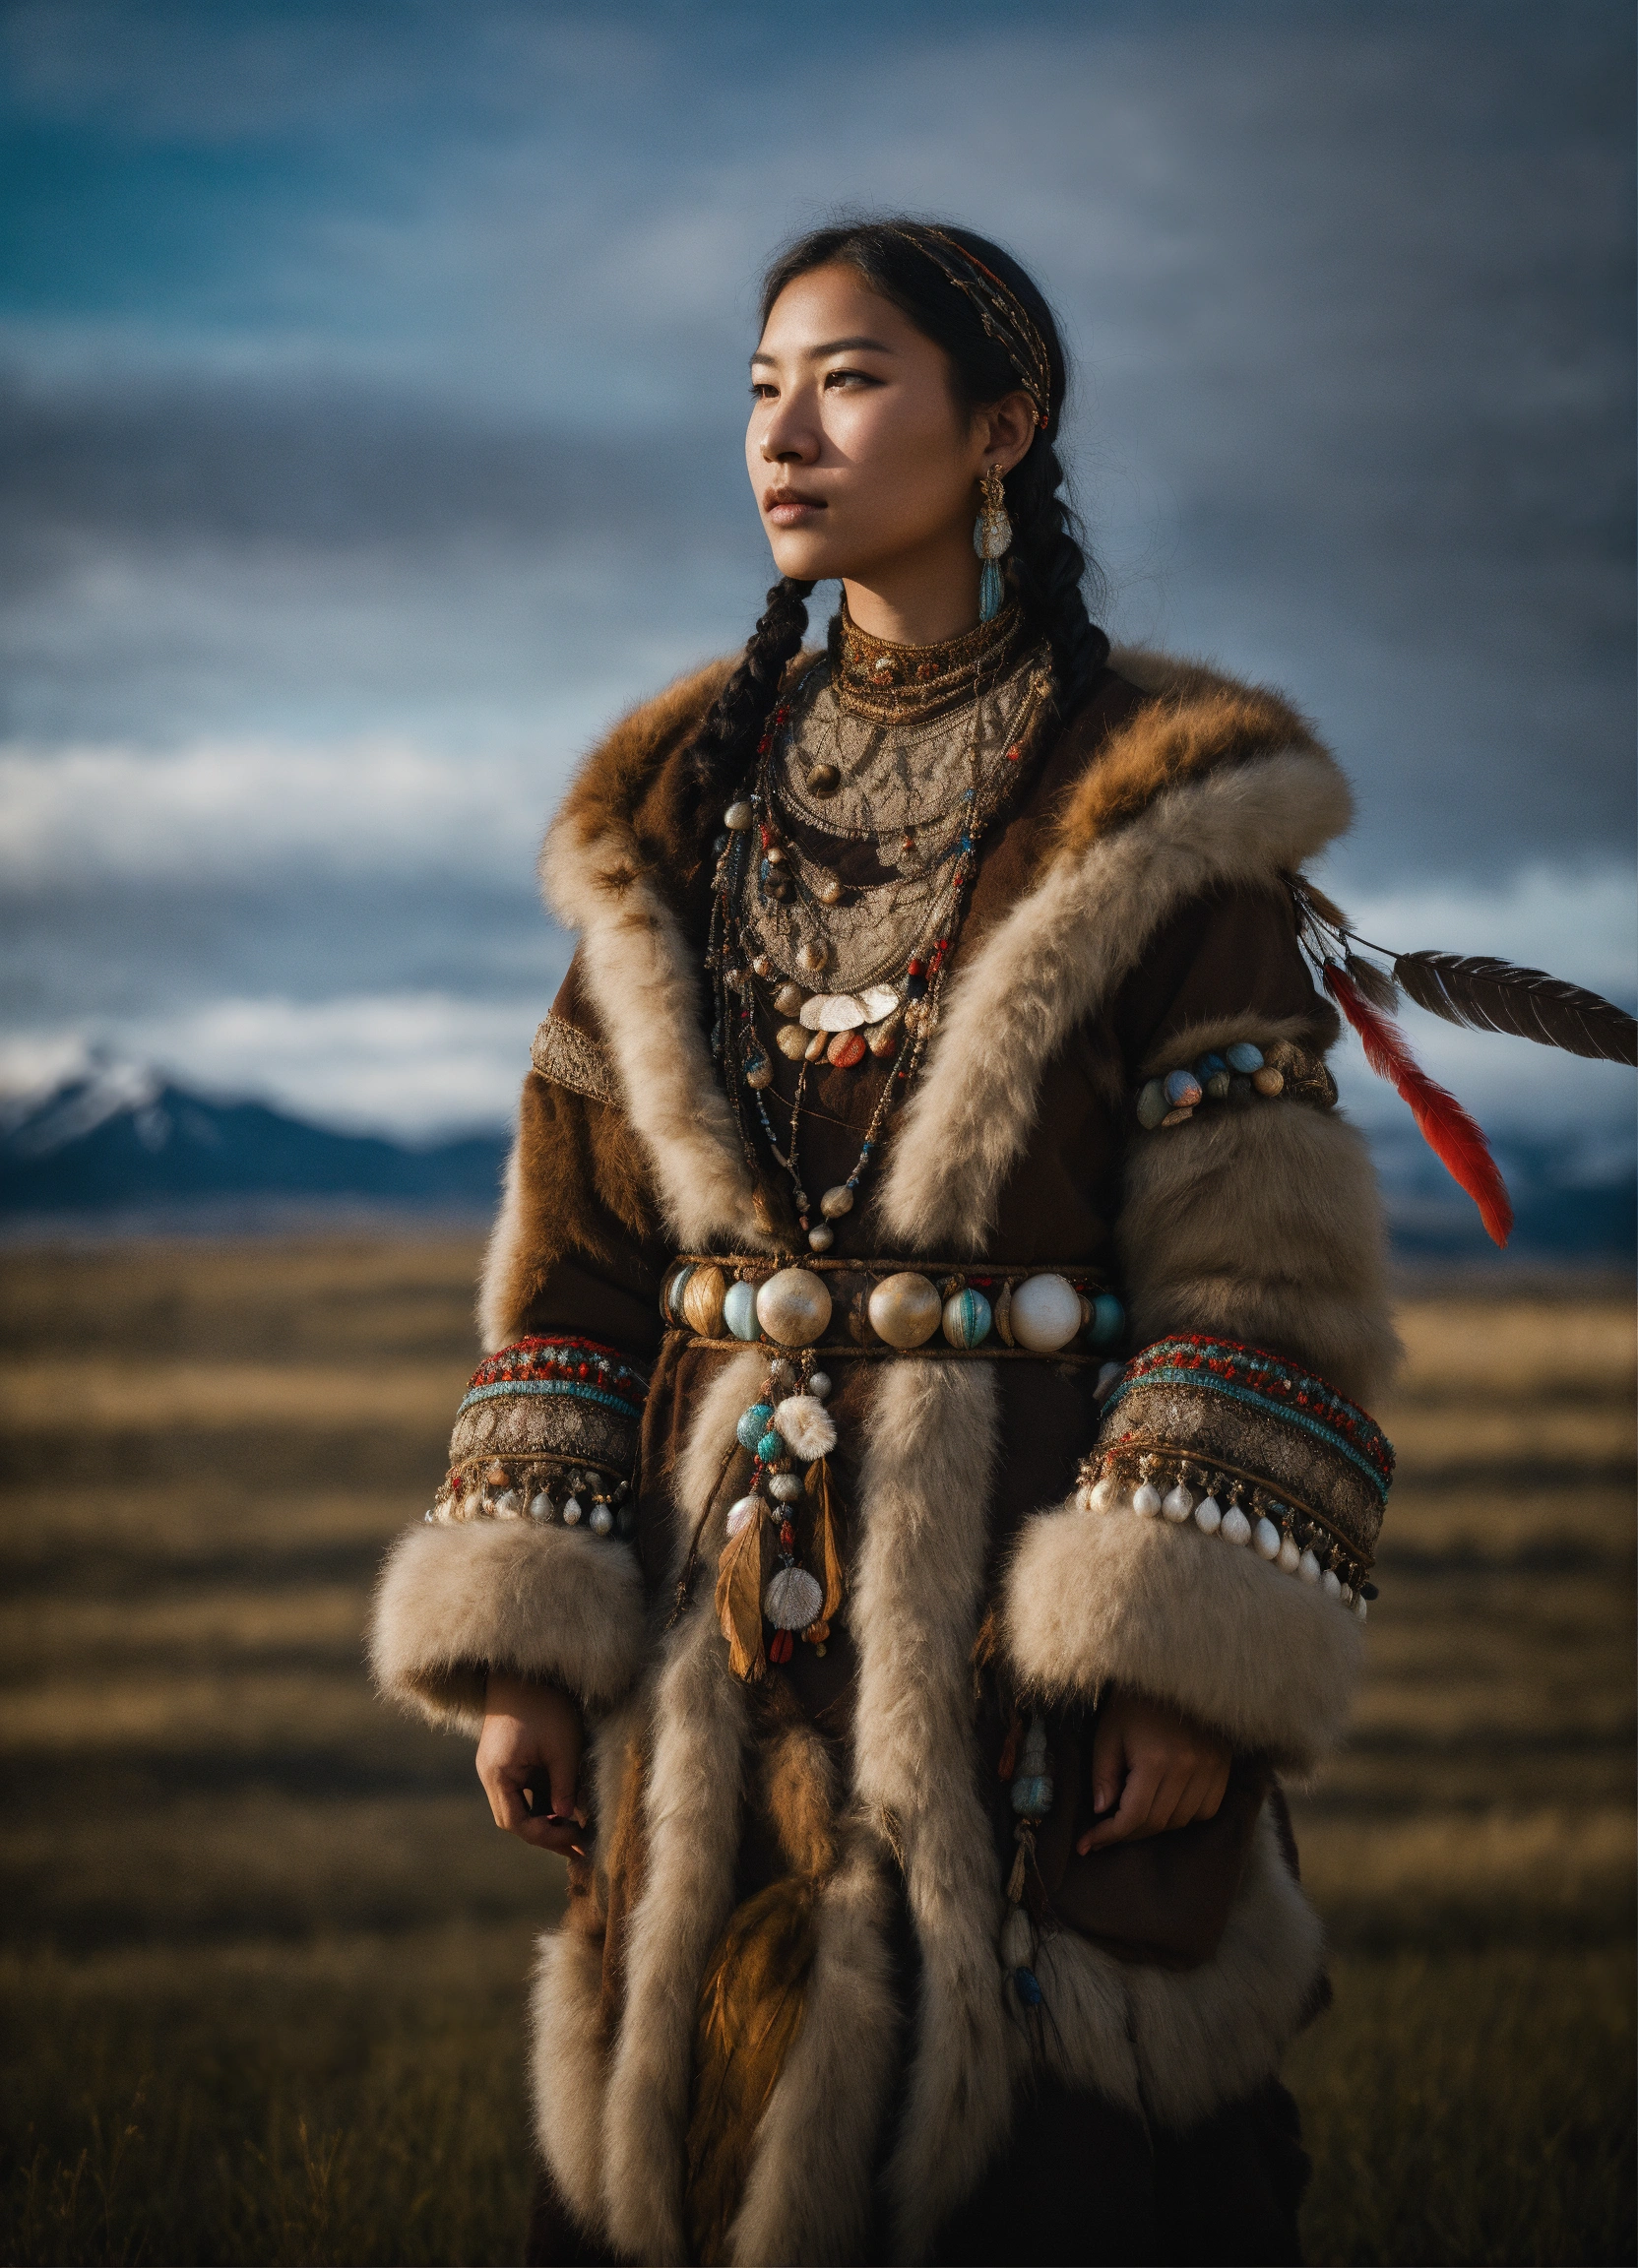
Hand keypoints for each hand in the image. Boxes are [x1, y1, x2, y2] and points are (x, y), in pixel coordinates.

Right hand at [477, 1671, 585, 1855]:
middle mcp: (492, 1774)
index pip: (516, 1822)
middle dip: (547, 1833)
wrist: (526, 1667)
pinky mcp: (510, 1757)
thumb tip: (568, 1820)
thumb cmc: (545, 1704)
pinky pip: (525, 1787)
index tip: (576, 1838)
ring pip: (522, 1803)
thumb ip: (564, 1787)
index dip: (546, 1836)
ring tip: (579, 1832)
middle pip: (515, 1818)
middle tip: (580, 1846)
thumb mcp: (562, 1747)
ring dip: (547, 1818)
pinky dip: (545, 1799)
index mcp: (497, 1774)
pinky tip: (569, 1807)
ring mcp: (499, 1765)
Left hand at [1076, 1687, 1230, 1853]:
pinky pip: (1206, 1810)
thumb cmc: (1134, 1701)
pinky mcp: (1224, 1766)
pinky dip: (1184, 1815)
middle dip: (1127, 1833)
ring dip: (1155, 1825)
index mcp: (1157, 1761)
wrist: (1175, 1670)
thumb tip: (1103, 1812)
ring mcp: (1212, 1768)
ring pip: (1182, 1821)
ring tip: (1133, 1815)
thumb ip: (1103, 1776)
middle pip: (1158, 1824)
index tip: (1086, 1844)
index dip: (1107, 1836)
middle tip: (1104, 1833)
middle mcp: (1190, 1768)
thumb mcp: (1108, 1734)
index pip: (1133, 1817)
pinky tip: (1166, 1803)